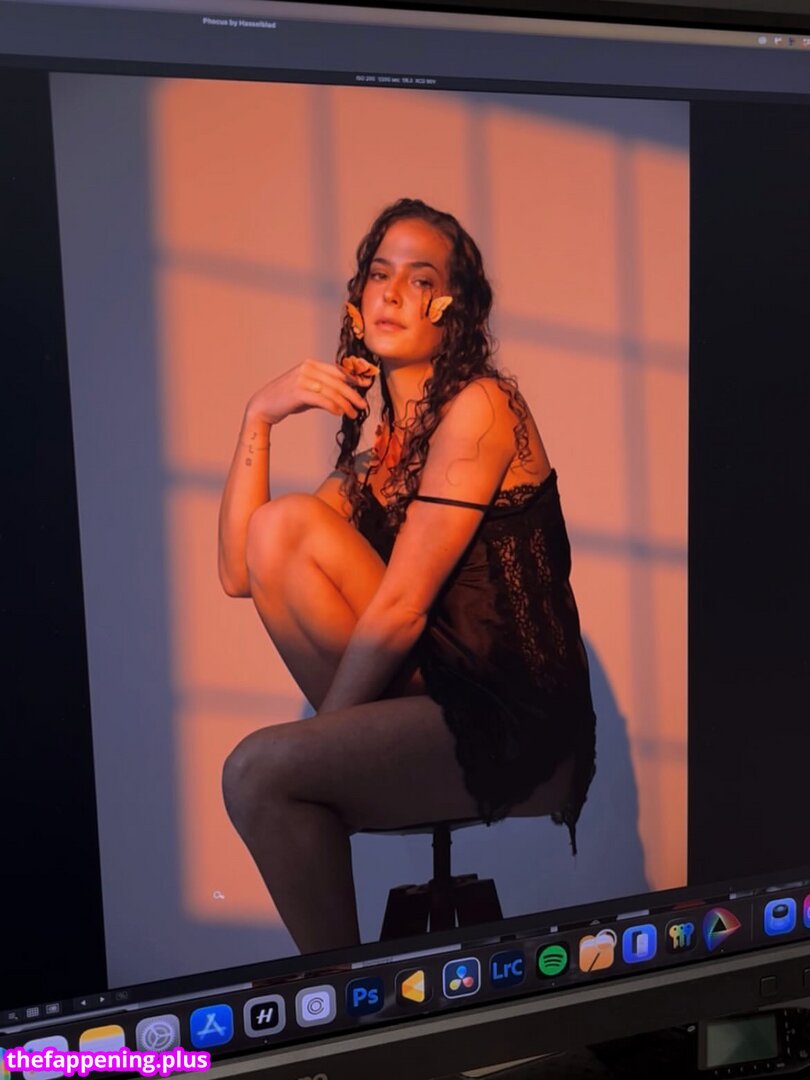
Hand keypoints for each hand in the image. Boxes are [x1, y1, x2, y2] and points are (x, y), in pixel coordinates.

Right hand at [246, 358, 376, 424]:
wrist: (263, 406)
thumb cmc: (287, 399)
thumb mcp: (308, 390)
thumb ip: (324, 389)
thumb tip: (346, 395)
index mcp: (310, 364)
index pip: (337, 371)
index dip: (353, 379)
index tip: (365, 387)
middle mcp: (307, 368)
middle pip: (338, 382)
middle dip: (353, 395)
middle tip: (363, 406)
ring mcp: (302, 379)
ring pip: (332, 392)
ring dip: (346, 405)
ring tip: (353, 414)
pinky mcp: (298, 392)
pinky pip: (322, 400)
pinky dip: (334, 407)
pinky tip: (340, 413)